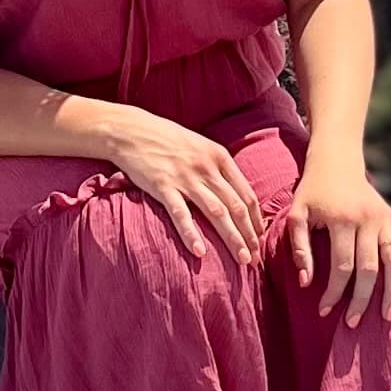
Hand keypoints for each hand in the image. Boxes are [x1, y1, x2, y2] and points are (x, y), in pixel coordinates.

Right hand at [99, 109, 268, 265]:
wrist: (131, 130)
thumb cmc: (167, 139)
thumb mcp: (200, 146)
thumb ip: (217, 167)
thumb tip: (234, 192)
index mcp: (219, 157)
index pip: (246, 194)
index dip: (255, 219)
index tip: (259, 238)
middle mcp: (207, 168)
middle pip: (236, 206)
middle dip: (249, 234)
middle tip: (255, 257)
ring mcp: (185, 177)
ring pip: (217, 213)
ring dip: (232, 238)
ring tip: (241, 259)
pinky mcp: (163, 186)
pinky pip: (181, 214)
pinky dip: (191, 234)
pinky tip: (200, 252)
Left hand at [286, 150, 390, 319]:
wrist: (337, 162)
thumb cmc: (312, 192)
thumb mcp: (297, 214)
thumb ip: (299, 247)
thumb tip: (306, 282)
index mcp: (343, 220)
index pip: (342, 266)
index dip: (334, 292)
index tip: (324, 310)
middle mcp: (368, 221)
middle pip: (370, 269)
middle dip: (362, 299)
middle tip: (353, 322)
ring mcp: (385, 221)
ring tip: (388, 317)